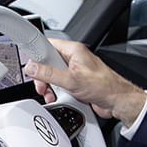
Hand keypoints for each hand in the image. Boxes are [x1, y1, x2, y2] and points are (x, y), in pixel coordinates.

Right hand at [24, 38, 146, 126]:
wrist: (118, 101)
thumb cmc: (104, 86)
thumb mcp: (71, 80)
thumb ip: (49, 73)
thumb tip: (32, 67)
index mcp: (74, 50)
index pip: (47, 44)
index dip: (36, 54)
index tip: (28, 62)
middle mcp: (74, 58)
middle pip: (47, 62)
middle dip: (43, 76)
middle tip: (43, 86)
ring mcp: (75, 70)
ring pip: (53, 75)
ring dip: (49, 86)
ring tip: (51, 93)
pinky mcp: (76, 82)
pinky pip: (60, 84)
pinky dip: (56, 91)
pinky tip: (57, 97)